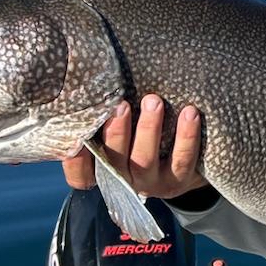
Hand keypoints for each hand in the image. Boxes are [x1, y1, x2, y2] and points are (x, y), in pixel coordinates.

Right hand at [60, 95, 208, 200]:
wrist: (186, 164)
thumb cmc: (143, 138)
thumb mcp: (122, 134)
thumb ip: (104, 119)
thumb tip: (88, 83)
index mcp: (105, 169)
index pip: (81, 175)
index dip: (75, 161)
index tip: (75, 138)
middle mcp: (125, 179)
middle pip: (113, 160)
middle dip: (116, 131)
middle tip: (121, 105)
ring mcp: (152, 182)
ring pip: (145, 159)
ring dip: (149, 129)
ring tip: (154, 101)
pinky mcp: (179, 179)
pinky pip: (182, 159)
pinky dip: (186, 136)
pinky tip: (190, 113)